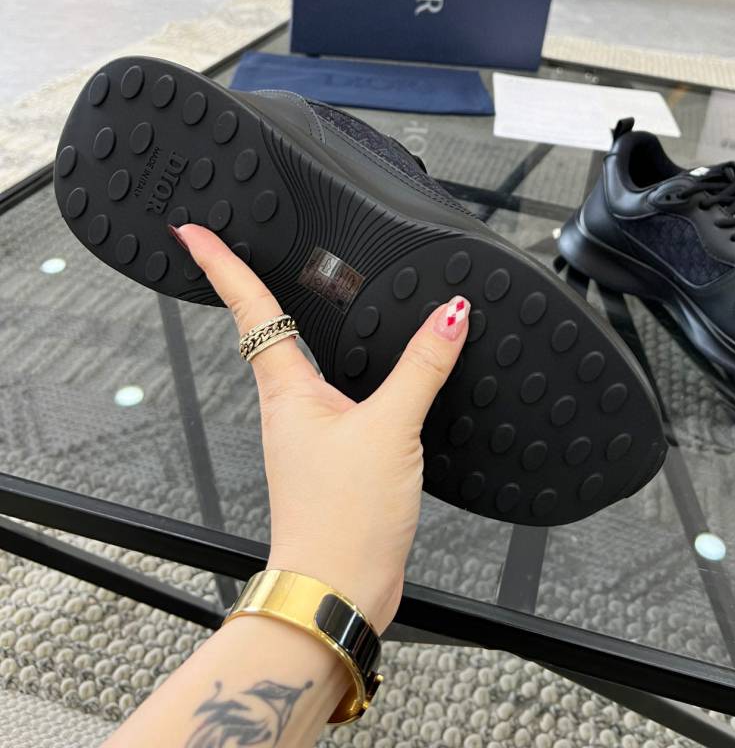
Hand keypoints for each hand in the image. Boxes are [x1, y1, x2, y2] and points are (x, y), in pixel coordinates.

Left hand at [172, 224, 469, 633]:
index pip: (250, 309)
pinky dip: (343, 371)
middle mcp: (289, 407)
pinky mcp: (333, 458)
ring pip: (301, 364)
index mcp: (287, 390)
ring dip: (298, 327)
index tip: (194, 232)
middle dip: (253, 287)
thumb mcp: (390, 428)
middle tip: (240, 247)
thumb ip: (421, 366)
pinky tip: (365, 375)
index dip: (222, 265)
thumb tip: (449, 313)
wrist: (337, 591)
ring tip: (299, 295)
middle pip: (266, 331)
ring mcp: (308, 434)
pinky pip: (334, 397)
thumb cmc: (343, 520)